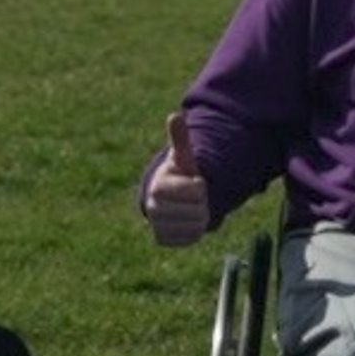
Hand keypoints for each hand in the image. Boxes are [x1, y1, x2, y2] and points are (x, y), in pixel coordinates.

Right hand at [144, 111, 210, 246]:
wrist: (168, 198)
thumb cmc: (178, 174)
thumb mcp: (181, 156)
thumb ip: (179, 138)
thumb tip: (174, 115)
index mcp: (158, 186)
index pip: (196, 191)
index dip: (201, 187)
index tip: (194, 183)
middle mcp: (152, 208)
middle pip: (198, 212)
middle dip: (202, 203)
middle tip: (193, 198)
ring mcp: (156, 226)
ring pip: (196, 227)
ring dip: (200, 218)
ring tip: (190, 208)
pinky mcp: (162, 240)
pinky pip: (190, 239)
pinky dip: (195, 231)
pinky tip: (187, 221)